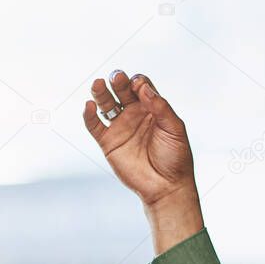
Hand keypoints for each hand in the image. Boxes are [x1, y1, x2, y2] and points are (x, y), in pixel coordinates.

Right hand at [83, 71, 203, 252]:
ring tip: (98, 83)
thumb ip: (161, 108)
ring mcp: (121, 127)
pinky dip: (89, 115)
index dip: (139, 82)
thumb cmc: (175, 158)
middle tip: (116, 77)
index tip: (139, 87)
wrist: (166, 186)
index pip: (142, 86)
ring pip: (106, 104)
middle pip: (121, 90)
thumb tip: (144, 88)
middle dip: (118, 81)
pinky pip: (95, 125)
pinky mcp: (108, 142)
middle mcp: (135, 115)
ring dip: (101, 92)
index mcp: (153, 109)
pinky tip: (89, 106)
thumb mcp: (175, 129)